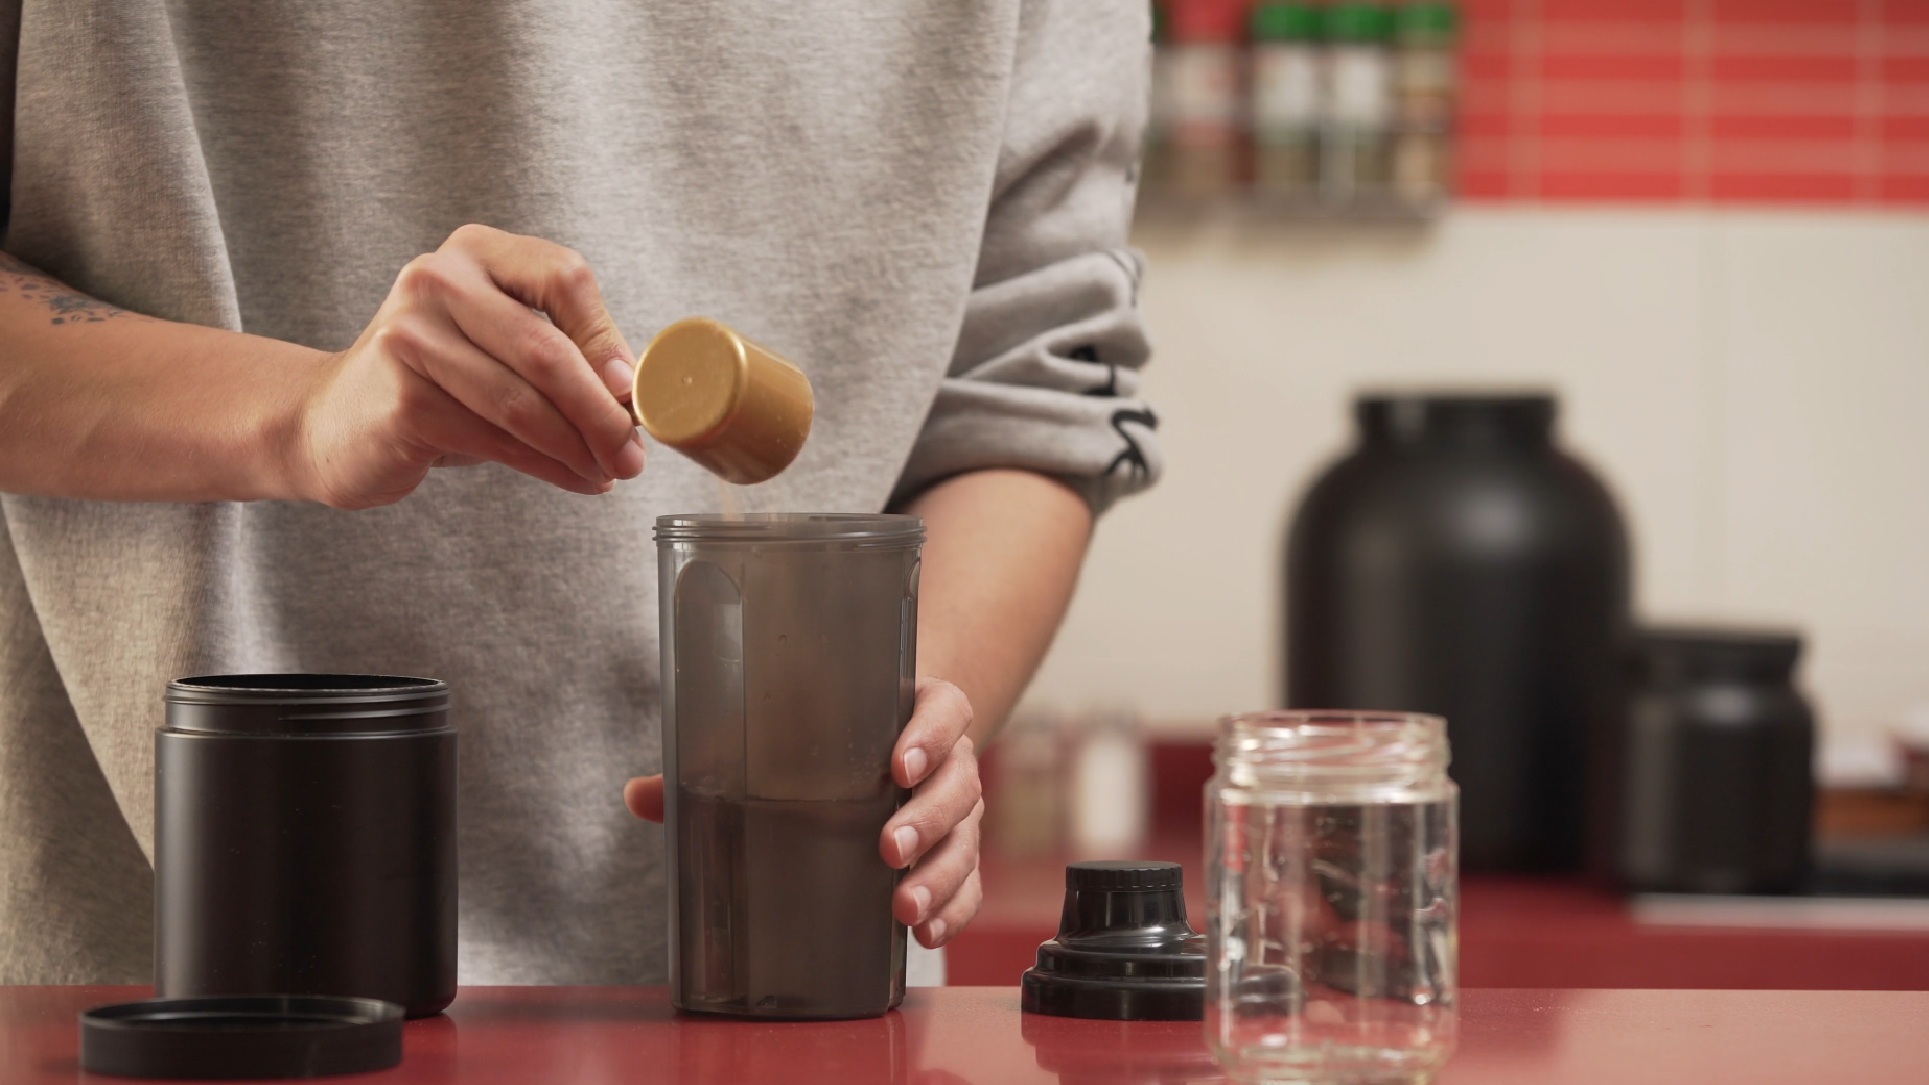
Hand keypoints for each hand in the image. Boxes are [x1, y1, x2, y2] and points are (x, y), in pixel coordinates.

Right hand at [293, 223, 644, 508]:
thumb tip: (638, 392)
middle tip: (633, 452)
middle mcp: (438, 281)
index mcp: (475, 252)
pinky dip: (547, 467)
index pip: (564, 277)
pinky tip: (573, 477)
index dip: (608, 339)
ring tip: (608, 469)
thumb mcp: (501, 346)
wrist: (335, 422)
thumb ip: (563, 351)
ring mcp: (412, 337)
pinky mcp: (403, 399)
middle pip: (547, 348)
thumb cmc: (437, 383)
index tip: (637, 390)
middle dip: (602, 411)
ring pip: (524, 402)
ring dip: (578, 447)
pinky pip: (497, 440)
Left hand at [621, 678, 985, 949]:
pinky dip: (954, 910)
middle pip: (961, 783)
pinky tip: (923, 934)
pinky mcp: (957, 855)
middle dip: (929, 819)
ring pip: (968, 841)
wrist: (884, 746)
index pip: (945, 711)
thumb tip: (640, 795)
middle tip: (888, 848)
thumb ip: (719, 762)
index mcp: (915, 711)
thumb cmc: (828, 739)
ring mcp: (958, 811)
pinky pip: (970, 885)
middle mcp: (948, 761)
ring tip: (902, 908)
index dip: (930, 736)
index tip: (899, 766)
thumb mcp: (785, 736)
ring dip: (940, 875)